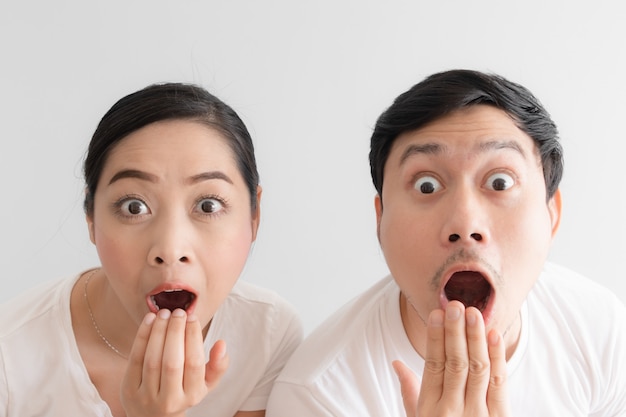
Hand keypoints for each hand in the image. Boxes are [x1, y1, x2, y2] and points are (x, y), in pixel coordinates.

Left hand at [121, 308, 228, 416]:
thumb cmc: (183, 393)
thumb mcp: (205, 384)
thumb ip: (218, 366)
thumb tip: (221, 344)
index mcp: (192, 396)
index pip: (194, 363)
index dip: (193, 337)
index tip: (192, 317)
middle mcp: (170, 400)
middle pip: (172, 362)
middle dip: (175, 332)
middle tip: (178, 312)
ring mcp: (147, 397)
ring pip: (152, 360)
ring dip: (158, 332)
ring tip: (164, 313)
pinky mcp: (128, 390)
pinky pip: (135, 360)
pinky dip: (142, 337)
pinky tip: (149, 320)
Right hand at [393, 301, 510, 416]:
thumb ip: (410, 391)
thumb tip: (396, 363)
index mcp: (429, 409)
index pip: (432, 365)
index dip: (434, 338)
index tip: (435, 314)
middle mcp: (452, 411)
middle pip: (454, 364)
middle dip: (455, 332)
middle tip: (455, 305)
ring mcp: (477, 416)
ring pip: (477, 370)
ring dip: (475, 338)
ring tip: (474, 313)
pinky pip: (500, 385)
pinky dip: (498, 358)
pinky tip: (494, 336)